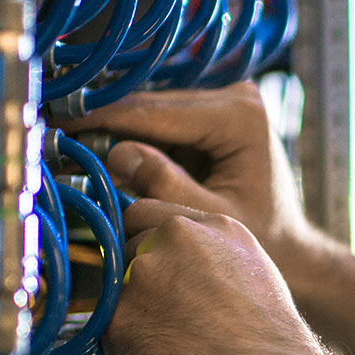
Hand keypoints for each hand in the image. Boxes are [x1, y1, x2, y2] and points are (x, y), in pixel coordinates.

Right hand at [70, 84, 354, 354]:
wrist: (295, 253)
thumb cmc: (266, 243)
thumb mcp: (208, 218)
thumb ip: (163, 186)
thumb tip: (113, 156)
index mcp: (239, 117)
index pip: (157, 113)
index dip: (106, 121)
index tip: (65, 131)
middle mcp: (236, 100)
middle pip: (153, 108)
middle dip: (107, 127)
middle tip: (60, 145)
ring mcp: (226, 107)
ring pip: (154, 115)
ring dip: (119, 135)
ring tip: (75, 155)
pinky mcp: (215, 122)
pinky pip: (164, 128)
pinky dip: (138, 144)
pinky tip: (107, 161)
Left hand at [103, 199, 327, 354]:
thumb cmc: (271, 350)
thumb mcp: (253, 279)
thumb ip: (209, 262)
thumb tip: (178, 276)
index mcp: (214, 225)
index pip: (147, 215)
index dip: (145, 246)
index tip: (155, 274)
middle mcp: (174, 237)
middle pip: (125, 248)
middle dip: (135, 280)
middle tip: (167, 321)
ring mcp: (143, 274)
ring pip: (114, 291)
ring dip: (131, 315)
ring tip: (173, 348)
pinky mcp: (120, 316)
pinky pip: (107, 331)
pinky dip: (125, 351)